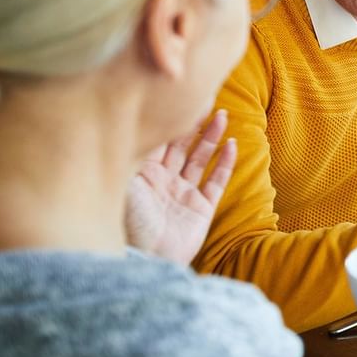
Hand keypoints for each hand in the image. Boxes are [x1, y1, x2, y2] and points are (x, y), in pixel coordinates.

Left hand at [125, 110, 235, 264]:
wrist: (146, 260)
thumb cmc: (128, 222)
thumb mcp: (125, 180)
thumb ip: (134, 151)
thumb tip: (134, 118)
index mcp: (142, 174)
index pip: (158, 140)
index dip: (169, 119)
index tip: (179, 97)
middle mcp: (163, 181)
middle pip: (180, 146)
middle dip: (192, 123)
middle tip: (206, 100)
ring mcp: (182, 195)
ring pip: (200, 159)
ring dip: (211, 138)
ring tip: (223, 116)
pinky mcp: (201, 209)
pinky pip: (216, 182)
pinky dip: (225, 164)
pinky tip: (232, 146)